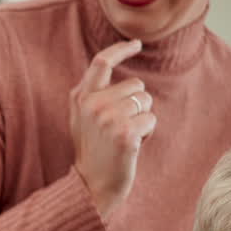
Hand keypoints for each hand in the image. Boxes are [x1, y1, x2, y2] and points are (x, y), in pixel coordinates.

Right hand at [69, 39, 154, 218]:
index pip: (101, 62)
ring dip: (142, 118)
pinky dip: (147, 132)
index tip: (136, 45)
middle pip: (135, 85)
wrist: (91, 186)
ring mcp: (107, 118)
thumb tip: (107, 64)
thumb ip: (91, 94)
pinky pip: (150, 119)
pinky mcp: (124, 133)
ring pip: (145, 101)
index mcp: (80, 98)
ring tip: (124, 137)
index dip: (121, 50)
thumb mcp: (82, 119)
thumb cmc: (92, 152)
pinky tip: (132, 146)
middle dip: (137, 104)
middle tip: (119, 128)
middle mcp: (92, 104)